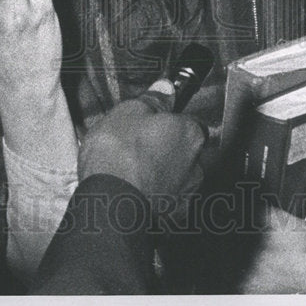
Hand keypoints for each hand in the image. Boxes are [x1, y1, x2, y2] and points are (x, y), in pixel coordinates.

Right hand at [77, 85, 205, 207]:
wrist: (109, 203)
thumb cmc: (119, 156)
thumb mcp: (128, 112)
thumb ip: (152, 100)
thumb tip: (164, 90)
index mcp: (189, 133)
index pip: (185, 120)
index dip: (165, 120)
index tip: (148, 123)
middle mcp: (195, 164)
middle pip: (182, 149)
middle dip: (163, 148)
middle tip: (135, 147)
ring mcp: (185, 192)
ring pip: (174, 175)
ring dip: (158, 172)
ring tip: (129, 172)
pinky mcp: (172, 215)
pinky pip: (165, 198)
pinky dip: (152, 194)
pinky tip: (131, 190)